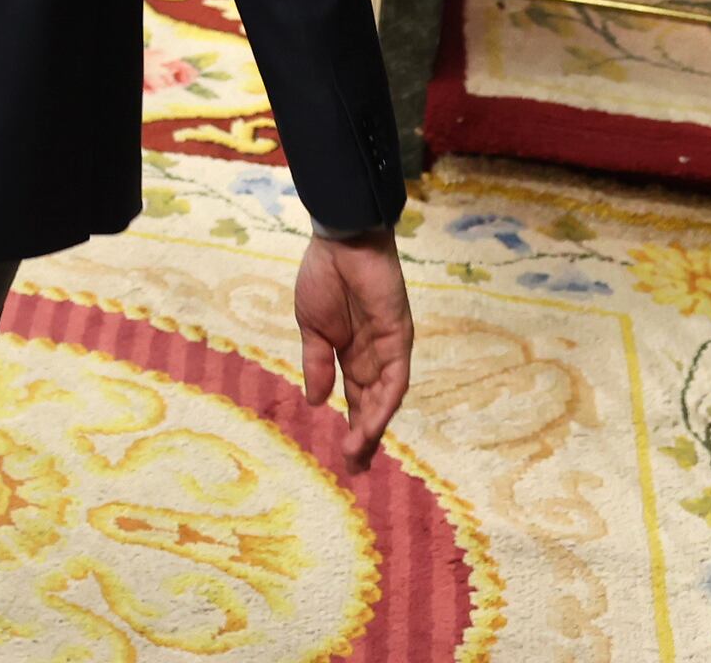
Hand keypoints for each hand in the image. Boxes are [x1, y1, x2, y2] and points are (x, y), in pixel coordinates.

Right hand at [292, 231, 412, 468]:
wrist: (340, 241)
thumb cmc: (323, 277)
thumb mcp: (311, 326)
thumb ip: (316, 363)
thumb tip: (316, 402)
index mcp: (349, 355)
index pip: (354, 400)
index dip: (350, 428)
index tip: (343, 458)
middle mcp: (373, 358)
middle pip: (372, 406)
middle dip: (364, 438)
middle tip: (354, 468)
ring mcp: (388, 350)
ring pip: (384, 398)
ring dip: (373, 425)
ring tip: (357, 451)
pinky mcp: (399, 338)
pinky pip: (395, 376)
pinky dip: (385, 400)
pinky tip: (372, 420)